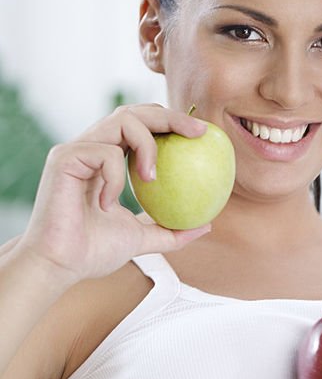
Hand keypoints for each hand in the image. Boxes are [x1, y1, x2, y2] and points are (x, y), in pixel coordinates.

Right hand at [17, 104, 210, 284]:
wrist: (60, 265)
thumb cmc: (92, 252)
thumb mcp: (142, 239)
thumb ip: (170, 229)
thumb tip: (205, 224)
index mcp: (108, 160)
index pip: (142, 127)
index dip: (171, 124)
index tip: (202, 136)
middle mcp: (93, 148)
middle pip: (135, 112)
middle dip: (171, 116)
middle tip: (198, 132)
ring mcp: (78, 149)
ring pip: (123, 120)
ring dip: (148, 145)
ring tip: (153, 177)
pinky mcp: (65, 157)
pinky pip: (106, 152)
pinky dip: (116, 177)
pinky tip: (108, 202)